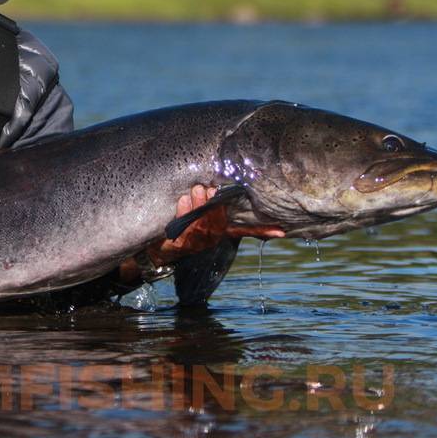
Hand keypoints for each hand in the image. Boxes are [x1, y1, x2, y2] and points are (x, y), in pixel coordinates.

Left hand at [119, 184, 284, 282]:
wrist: (155, 250)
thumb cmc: (179, 228)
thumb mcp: (196, 217)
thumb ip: (208, 205)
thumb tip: (213, 187)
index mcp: (219, 232)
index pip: (245, 231)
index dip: (263, 231)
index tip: (282, 232)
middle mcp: (212, 239)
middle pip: (220, 219)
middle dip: (214, 202)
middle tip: (208, 186)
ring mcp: (198, 243)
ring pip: (204, 221)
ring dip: (200, 203)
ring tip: (196, 188)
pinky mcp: (181, 244)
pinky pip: (186, 224)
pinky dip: (184, 210)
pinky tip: (183, 199)